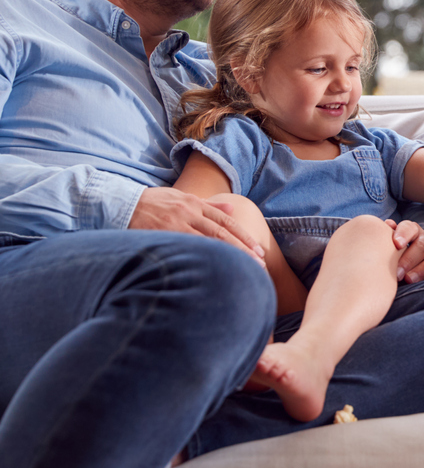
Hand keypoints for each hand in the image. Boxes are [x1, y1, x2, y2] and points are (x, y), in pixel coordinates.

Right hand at [129, 187, 263, 259]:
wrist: (120, 204)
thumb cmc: (152, 203)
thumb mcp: (180, 197)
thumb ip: (207, 205)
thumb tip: (232, 207)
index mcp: (194, 203)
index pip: (225, 221)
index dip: (243, 236)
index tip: (258, 249)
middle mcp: (188, 212)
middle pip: (221, 233)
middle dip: (243, 249)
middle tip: (260, 264)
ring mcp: (175, 224)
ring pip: (208, 242)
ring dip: (229, 256)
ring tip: (245, 270)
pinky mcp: (162, 235)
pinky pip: (187, 249)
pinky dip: (203, 259)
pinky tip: (215, 271)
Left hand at [387, 219, 423, 283]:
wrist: (416, 269)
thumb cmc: (399, 258)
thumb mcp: (393, 247)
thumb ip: (388, 237)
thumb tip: (388, 223)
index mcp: (414, 232)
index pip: (409, 228)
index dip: (403, 234)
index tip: (396, 244)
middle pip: (423, 245)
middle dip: (409, 260)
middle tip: (397, 274)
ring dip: (422, 270)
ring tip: (409, 280)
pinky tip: (423, 286)